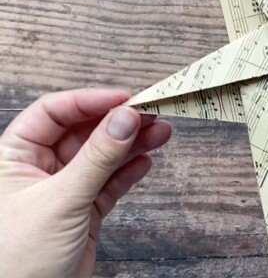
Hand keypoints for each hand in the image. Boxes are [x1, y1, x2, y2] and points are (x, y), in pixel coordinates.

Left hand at [0, 89, 171, 276]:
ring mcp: (64, 189)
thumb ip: (97, 159)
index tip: (124, 99)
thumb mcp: (60, 200)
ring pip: (102, 157)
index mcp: (14, 155)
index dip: (89, 101)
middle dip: (118, 122)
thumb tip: (125, 119)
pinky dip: (129, 172)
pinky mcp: (83, 211)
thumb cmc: (16, 260)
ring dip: (132, 144)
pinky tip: (146, 160)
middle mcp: (38, 168)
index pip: (54, 113)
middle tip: (151, 113)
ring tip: (161, 132)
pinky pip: (110, 182)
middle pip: (84, 132)